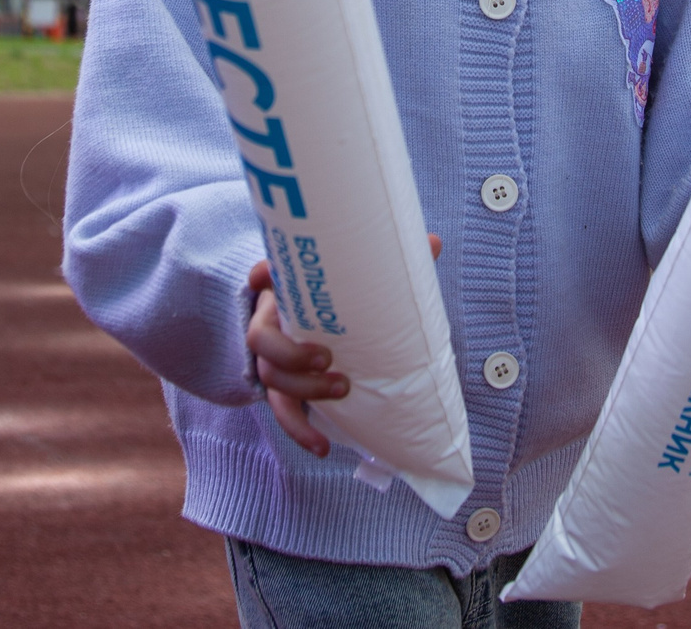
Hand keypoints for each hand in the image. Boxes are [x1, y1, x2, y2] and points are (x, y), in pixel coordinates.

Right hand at [247, 233, 440, 455]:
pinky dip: (299, 432)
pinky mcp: (284, 391)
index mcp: (284, 291)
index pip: (262, 276)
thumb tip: (431, 243)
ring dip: (303, 389)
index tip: (262, 278)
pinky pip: (283, 413)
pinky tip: (321, 447)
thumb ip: (386, 265)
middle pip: (260, 339)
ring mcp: (274, 361)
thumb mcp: (354, 282)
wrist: (319, 333)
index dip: (259, 277)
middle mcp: (272, 323)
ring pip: (270, 377)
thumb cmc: (336, 302)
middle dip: (290, 352)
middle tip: (328, 358)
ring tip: (342, 390)